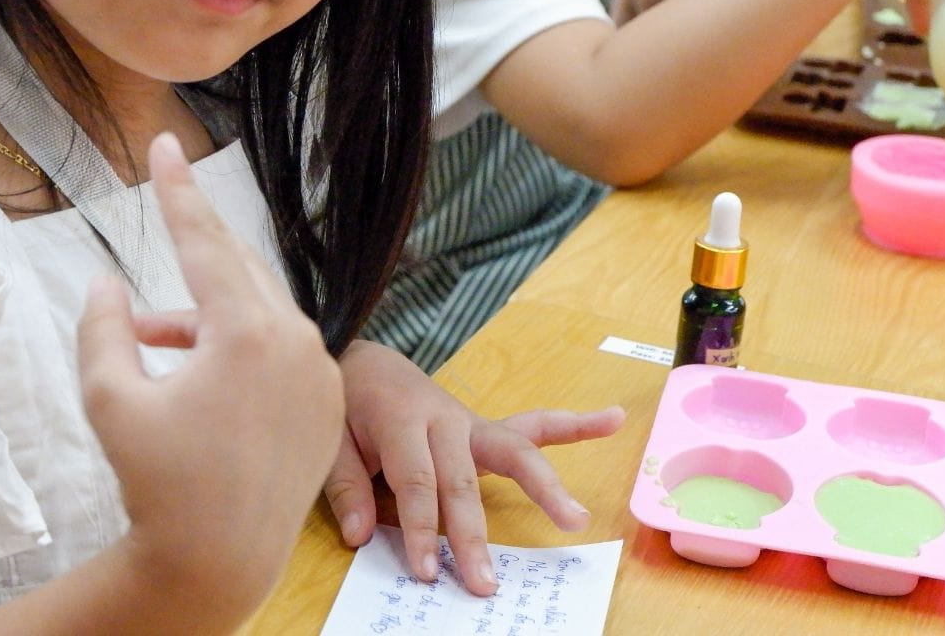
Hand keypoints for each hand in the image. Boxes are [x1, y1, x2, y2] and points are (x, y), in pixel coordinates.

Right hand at [77, 133, 343, 615]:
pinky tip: (193, 364)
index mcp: (247, 333)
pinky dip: (241, 343)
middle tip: (172, 196)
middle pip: (239, 269)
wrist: (219, 561)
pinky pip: (284, 349)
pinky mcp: (330, 401)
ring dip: (210, 308)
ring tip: (152, 334)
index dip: (177, 191)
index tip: (165, 143)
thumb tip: (106, 282)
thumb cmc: (157, 483)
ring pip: (262, 309)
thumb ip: (103, 329)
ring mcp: (321, 372)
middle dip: (197, 245)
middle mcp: (298, 342)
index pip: (204, 242)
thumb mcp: (110, 400)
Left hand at [323, 340, 623, 596]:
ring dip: (545, 487)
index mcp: (402, 420)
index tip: (426, 571)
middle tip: (483, 583)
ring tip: (576, 520)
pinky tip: (613, 418)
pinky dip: (575, 424)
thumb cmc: (349, 406)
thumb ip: (346, 485)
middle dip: (472, 536)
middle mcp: (445, 419)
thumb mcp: (332, 438)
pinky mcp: (487, 430)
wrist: (367, 362)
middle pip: (463, 481)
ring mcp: (471, 422)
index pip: (417, 482)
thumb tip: (359, 535)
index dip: (420, 528)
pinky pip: (535, 426)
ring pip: (515, 451)